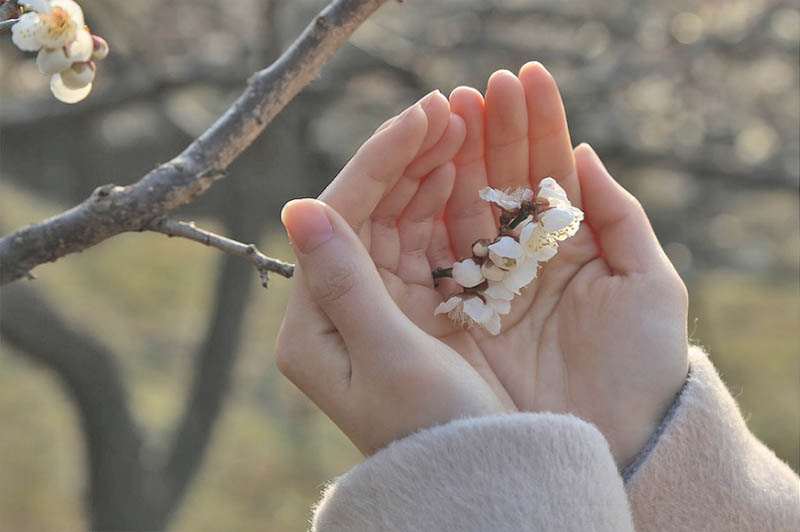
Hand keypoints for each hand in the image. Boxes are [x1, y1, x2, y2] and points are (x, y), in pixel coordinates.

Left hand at [275, 93, 513, 455]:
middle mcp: (332, 311)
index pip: (338, 219)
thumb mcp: (389, 359)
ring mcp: (370, 307)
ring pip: (393, 222)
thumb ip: (345, 283)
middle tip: (447, 108)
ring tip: (456, 128)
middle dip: (403, 159)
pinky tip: (457, 171)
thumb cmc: (434, 433)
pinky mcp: (406, 311)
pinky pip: (418, 245)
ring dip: (421, 174)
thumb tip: (297, 207)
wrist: (473, 479)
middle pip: (363, 213)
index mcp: (312, 326)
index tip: (422, 116)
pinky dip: (438, 207)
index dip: (378, 162)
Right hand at [429, 63, 688, 467]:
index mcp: (569, 245)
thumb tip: (584, 153)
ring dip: (451, 160)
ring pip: (461, 208)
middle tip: (474, 88)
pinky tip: (423, 169)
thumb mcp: (649, 284)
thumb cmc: (642, 367)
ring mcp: (485, 284)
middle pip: (498, 182)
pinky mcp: (453, 313)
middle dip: (488, 132)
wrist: (613, 442)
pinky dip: (424, 212)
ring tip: (446, 113)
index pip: (548, 171)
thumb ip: (619, 216)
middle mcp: (523, 259)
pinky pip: (433, 253)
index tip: (522, 79)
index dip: (536, 125)